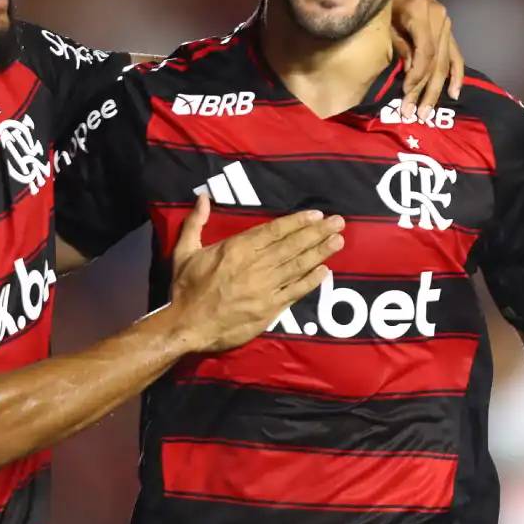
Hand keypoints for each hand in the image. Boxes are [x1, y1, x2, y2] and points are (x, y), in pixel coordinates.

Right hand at [170, 195, 343, 351]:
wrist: (187, 325)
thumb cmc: (186, 288)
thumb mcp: (184, 250)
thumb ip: (196, 222)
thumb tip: (204, 197)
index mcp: (237, 248)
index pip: (273, 231)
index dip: (297, 222)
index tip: (316, 214)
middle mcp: (255, 265)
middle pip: (292, 246)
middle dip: (317, 233)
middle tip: (339, 222)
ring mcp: (265, 288)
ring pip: (297, 266)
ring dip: (320, 253)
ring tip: (338, 241)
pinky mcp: (269, 308)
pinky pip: (295, 291)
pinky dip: (311, 281)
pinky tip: (325, 271)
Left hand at [389, 0, 464, 120]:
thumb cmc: (384, 0)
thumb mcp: (385, 20)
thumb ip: (399, 44)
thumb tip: (409, 72)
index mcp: (422, 11)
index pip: (424, 52)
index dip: (416, 75)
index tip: (404, 93)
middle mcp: (439, 17)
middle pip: (436, 61)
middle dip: (425, 90)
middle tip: (415, 114)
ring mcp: (446, 24)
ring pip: (445, 63)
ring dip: (437, 90)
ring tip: (427, 112)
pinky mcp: (448, 31)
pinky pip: (455, 56)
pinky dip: (456, 75)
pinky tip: (454, 93)